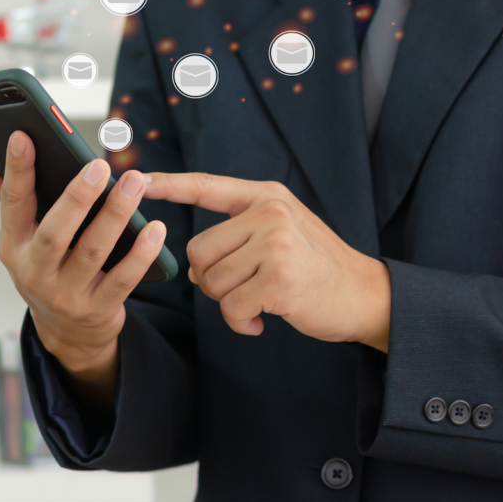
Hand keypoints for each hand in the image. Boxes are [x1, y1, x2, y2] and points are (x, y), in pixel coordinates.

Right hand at [0, 131, 167, 408]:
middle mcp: (36, 272)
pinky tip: (155, 228)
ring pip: (92, 252)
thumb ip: (12, 199)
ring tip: (135, 183)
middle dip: (77, 197)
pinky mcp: (97, 309)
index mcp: (15, 246)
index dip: (16, 170)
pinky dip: (140, 254)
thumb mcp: (22, 241)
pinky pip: (122, 280)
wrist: (66, 333)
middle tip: (99, 165)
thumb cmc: (46, 271)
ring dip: (116, 216)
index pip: (12, 203)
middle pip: (55, 232)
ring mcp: (66, 294)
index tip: (23, 136)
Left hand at [144, 173, 390, 352]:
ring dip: (228, 302)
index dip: (167, 184)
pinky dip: (240, 322)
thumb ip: (237, 236)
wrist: (367, 296)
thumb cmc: (315, 268)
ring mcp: (276, 244)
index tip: (135, 179)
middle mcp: (269, 212)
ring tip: (259, 299)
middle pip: (198, 250)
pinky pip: (231, 307)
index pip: (205, 185)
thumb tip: (194, 268)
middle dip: (212, 279)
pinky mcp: (279, 279)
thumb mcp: (281, 233)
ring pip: (211, 281)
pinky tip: (263, 319)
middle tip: (245, 287)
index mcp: (265, 196)